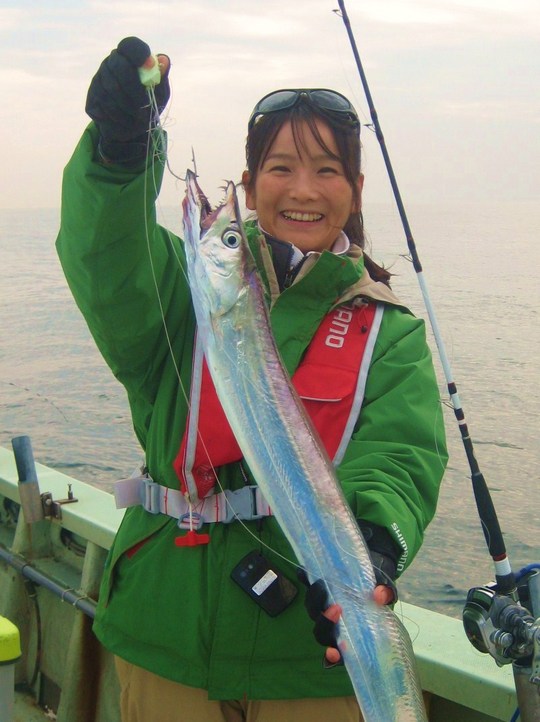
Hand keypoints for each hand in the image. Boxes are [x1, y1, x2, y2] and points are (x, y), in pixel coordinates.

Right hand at [85, 37, 170, 163]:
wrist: (131, 128)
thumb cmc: (148, 104)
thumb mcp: (159, 93)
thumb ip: (161, 78)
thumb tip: (165, 61)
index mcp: (128, 58)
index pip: (130, 45)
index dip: (139, 54)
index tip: (150, 66)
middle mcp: (110, 64)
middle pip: (119, 66)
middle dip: (134, 87)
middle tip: (145, 103)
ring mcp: (98, 80)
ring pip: (111, 89)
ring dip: (129, 106)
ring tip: (140, 117)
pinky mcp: (92, 99)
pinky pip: (104, 105)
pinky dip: (120, 117)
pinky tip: (128, 121)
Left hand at [298, 554, 396, 666]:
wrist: (372, 570)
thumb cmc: (378, 591)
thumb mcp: (386, 593)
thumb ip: (385, 595)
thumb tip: (379, 595)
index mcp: (349, 634)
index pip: (339, 653)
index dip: (333, 656)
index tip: (333, 652)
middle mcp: (332, 624)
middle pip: (321, 632)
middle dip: (325, 623)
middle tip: (337, 608)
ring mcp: (323, 606)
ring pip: (312, 610)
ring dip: (314, 600)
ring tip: (323, 586)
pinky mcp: (319, 587)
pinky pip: (306, 585)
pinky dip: (303, 578)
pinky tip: (304, 573)